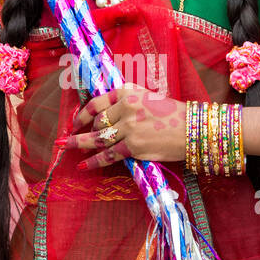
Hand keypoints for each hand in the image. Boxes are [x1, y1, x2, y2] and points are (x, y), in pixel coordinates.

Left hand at [58, 84, 186, 169]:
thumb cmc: (173, 114)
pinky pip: (108, 155)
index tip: (74, 122)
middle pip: (97, 123)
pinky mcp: (134, 146)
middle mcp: (126, 108)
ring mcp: (129, 128)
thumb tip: (106, 114)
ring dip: (81, 145)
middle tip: (72, 140)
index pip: (97, 103)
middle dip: (84, 132)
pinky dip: (94, 161)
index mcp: (128, 93)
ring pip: (98, 139)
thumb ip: (127, 102)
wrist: (192, 129)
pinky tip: (84, 165)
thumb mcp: (148, 98)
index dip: (82, 114)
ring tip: (67, 149)